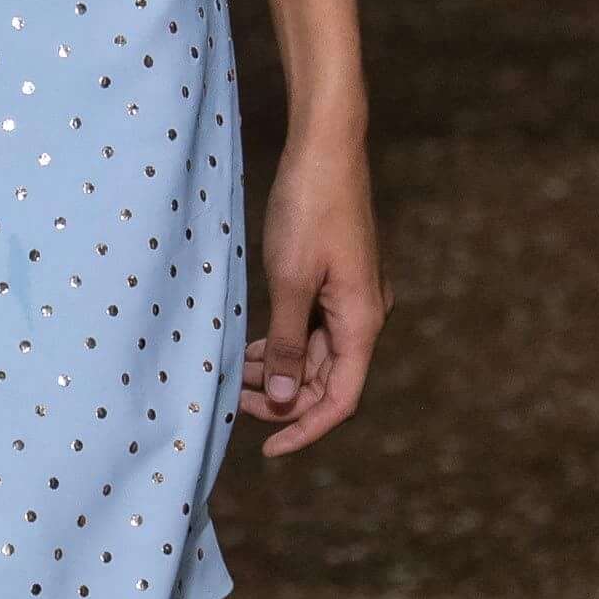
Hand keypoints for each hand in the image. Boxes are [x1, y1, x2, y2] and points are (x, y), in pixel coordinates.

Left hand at [239, 133, 385, 459]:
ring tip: (235, 373)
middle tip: (234, 400)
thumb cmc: (309, 209)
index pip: (339, 399)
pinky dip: (284, 343)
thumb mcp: (289, 282)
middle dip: (283, 399)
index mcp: (362, 323)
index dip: (305, 430)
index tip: (267, 450)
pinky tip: (253, 346)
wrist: (327, 148)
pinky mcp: (337, 282)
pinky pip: (313, 328)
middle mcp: (364, 316)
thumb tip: (283, 402)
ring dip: (280, 371)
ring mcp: (352, 299)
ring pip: (317, 355)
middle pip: (327, 381)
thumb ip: (287, 346)